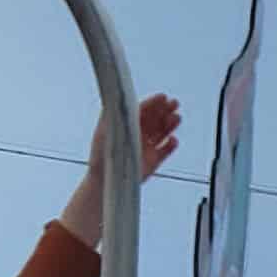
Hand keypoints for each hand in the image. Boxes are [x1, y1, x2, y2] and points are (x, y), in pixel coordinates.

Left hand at [59, 94, 179, 248]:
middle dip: (165, 110)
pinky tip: (172, 140)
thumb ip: (112, 114)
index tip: (162, 97)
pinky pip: (166, 150)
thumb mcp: (104, 130)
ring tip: (176, 118)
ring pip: (162, 132)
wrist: (105, 179)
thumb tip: (115, 98)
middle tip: (173, 104)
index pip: (143, 110)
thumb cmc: (101, 155)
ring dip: (170, 124)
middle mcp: (138, 134)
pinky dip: (171, 144)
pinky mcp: (153, 160)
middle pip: (156, 118)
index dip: (153, 103)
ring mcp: (146, 146)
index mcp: (127, 125)